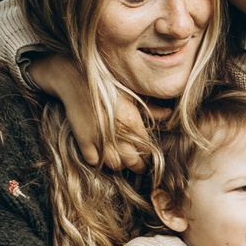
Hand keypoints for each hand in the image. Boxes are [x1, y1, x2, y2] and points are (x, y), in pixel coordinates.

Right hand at [25, 54, 151, 169]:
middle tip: (138, 165)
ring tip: (121, 160)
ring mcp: (99, 138)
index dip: (148, 155)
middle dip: (137, 165)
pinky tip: (101, 154)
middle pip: (132, 161)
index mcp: (132, 121)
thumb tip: (168, 114)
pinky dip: (99, 161)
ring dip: (119, 164)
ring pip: (114, 164)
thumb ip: (151, 109)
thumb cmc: (107, 86)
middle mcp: (117, 133)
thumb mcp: (132, 95)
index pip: (146, 148)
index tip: (147, 155)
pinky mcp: (84, 140)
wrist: (77, 80)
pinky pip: (94, 161)